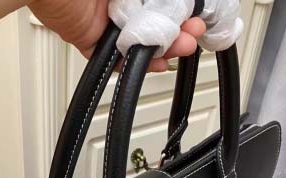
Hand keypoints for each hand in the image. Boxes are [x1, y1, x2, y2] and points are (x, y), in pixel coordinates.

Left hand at [29, 0, 205, 71]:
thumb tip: (174, 2)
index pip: (160, 4)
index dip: (180, 12)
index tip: (195, 16)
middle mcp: (118, 2)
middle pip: (153, 22)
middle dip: (177, 30)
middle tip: (193, 33)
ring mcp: (104, 23)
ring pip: (138, 42)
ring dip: (162, 48)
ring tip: (181, 48)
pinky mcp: (90, 41)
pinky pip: (115, 59)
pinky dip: (135, 64)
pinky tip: (157, 64)